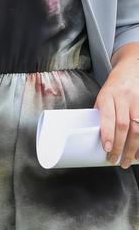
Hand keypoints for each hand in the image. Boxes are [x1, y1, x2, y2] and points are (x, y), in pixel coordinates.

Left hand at [96, 42, 138, 168]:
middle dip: (120, 146)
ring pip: (138, 128)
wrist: (130, 69)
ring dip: (134, 148)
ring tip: (129, 160)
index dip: (108, 134)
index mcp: (107, 95)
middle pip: (124, 126)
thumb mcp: (103, 95)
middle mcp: (123, 98)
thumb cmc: (114, 86)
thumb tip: (94, 136)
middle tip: (116, 160)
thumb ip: (101, 113)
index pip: (108, 117)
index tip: (107, 148)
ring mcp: (137, 101)